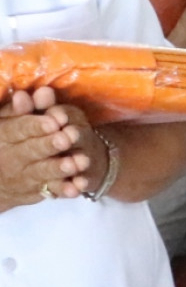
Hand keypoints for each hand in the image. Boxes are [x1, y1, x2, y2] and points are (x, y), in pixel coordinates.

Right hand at [0, 89, 98, 207]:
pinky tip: (77, 187)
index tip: (53, 122)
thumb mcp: (13, 122)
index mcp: (3, 136)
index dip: (35, 126)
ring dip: (59, 168)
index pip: (17, 130)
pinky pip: (52, 192)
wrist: (2, 177)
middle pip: (30, 151)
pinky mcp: (36, 192)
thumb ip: (22, 109)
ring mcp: (24, 176)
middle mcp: (12, 157)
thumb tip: (24, 94)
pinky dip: (65, 190)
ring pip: (42, 172)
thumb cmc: (14, 139)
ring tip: (75, 163)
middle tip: (66, 139)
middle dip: (48, 145)